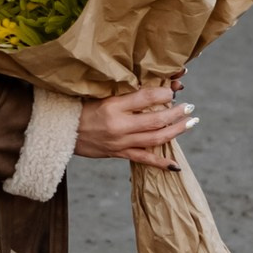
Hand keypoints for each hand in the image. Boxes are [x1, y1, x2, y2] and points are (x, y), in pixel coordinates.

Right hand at [74, 78, 196, 169]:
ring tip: (190, 123)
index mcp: (112, 106)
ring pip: (155, 139)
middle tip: (189, 107)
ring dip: (176, 131)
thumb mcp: (100, 95)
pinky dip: (160, 163)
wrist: (63, 132)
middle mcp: (119, 125)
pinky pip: (143, 159)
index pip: (145, 98)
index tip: (173, 91)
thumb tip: (151, 86)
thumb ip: (124, 93)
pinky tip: (175, 165)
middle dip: (177, 113)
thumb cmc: (81, 108)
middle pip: (156, 120)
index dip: (164, 93)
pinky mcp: (118, 153)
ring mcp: (120, 142)